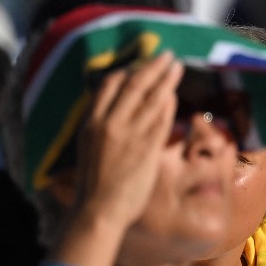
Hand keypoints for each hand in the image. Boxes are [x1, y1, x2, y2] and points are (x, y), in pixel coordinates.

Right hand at [74, 51, 183, 231]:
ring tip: (176, 67)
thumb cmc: (95, 184)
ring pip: (149, 100)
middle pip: (133, 86)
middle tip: (167, 55)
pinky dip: (167, 106)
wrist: (99, 209)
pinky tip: (173, 94)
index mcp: (91, 122)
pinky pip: (159, 122)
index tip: (141, 64)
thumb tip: (114, 116)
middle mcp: (109, 124)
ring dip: (165, 80)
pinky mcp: (145, 149)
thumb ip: (101, 129)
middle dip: (152, 68)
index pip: (109, 86)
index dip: (127, 72)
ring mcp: (128, 136)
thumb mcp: (89, 148)